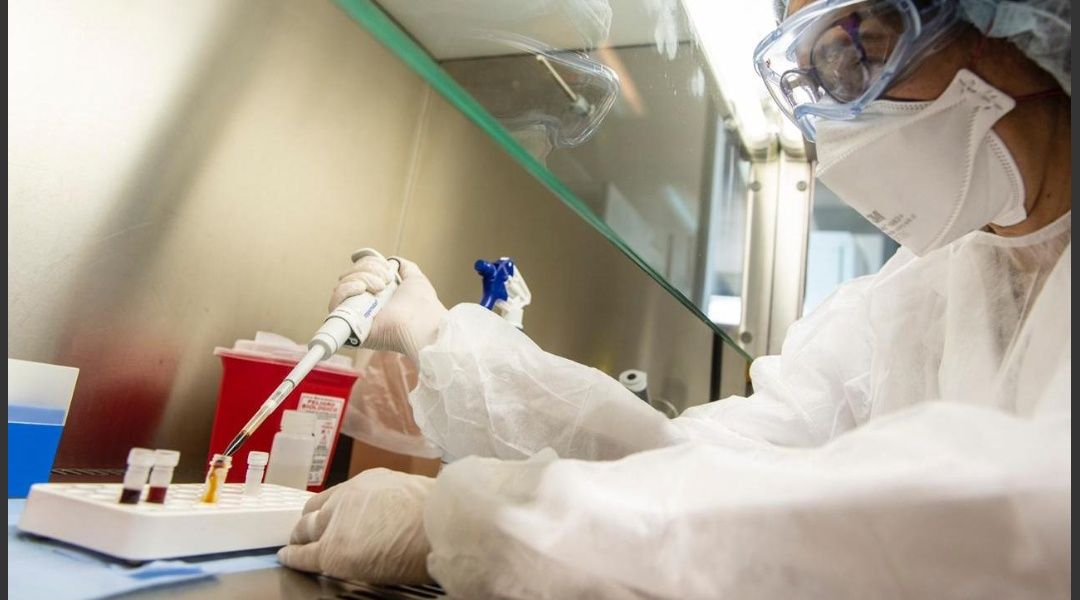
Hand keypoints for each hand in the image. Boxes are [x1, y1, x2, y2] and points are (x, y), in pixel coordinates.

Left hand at [278, 468, 435, 583]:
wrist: (439, 524)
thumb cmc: (439, 514)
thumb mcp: (414, 494)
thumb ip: (396, 502)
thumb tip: (400, 516)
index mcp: (368, 483)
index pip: (336, 495)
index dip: (326, 508)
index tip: (323, 514)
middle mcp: (347, 497)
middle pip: (315, 511)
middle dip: (308, 523)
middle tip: (304, 532)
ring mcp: (337, 523)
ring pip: (306, 530)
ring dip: (299, 538)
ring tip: (293, 545)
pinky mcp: (333, 550)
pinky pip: (304, 555)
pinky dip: (292, 557)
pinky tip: (286, 558)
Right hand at [330, 255, 447, 361]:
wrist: (421, 323)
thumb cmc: (422, 305)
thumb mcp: (414, 278)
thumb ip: (402, 267)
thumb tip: (391, 261)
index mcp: (377, 295)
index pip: (359, 272)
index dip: (368, 264)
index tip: (385, 269)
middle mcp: (364, 305)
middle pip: (348, 277)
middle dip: (365, 270)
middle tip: (384, 281)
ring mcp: (355, 315)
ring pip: (341, 287)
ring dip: (359, 278)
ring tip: (379, 288)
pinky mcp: (348, 326)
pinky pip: (334, 304)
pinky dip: (345, 290)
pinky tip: (361, 289)